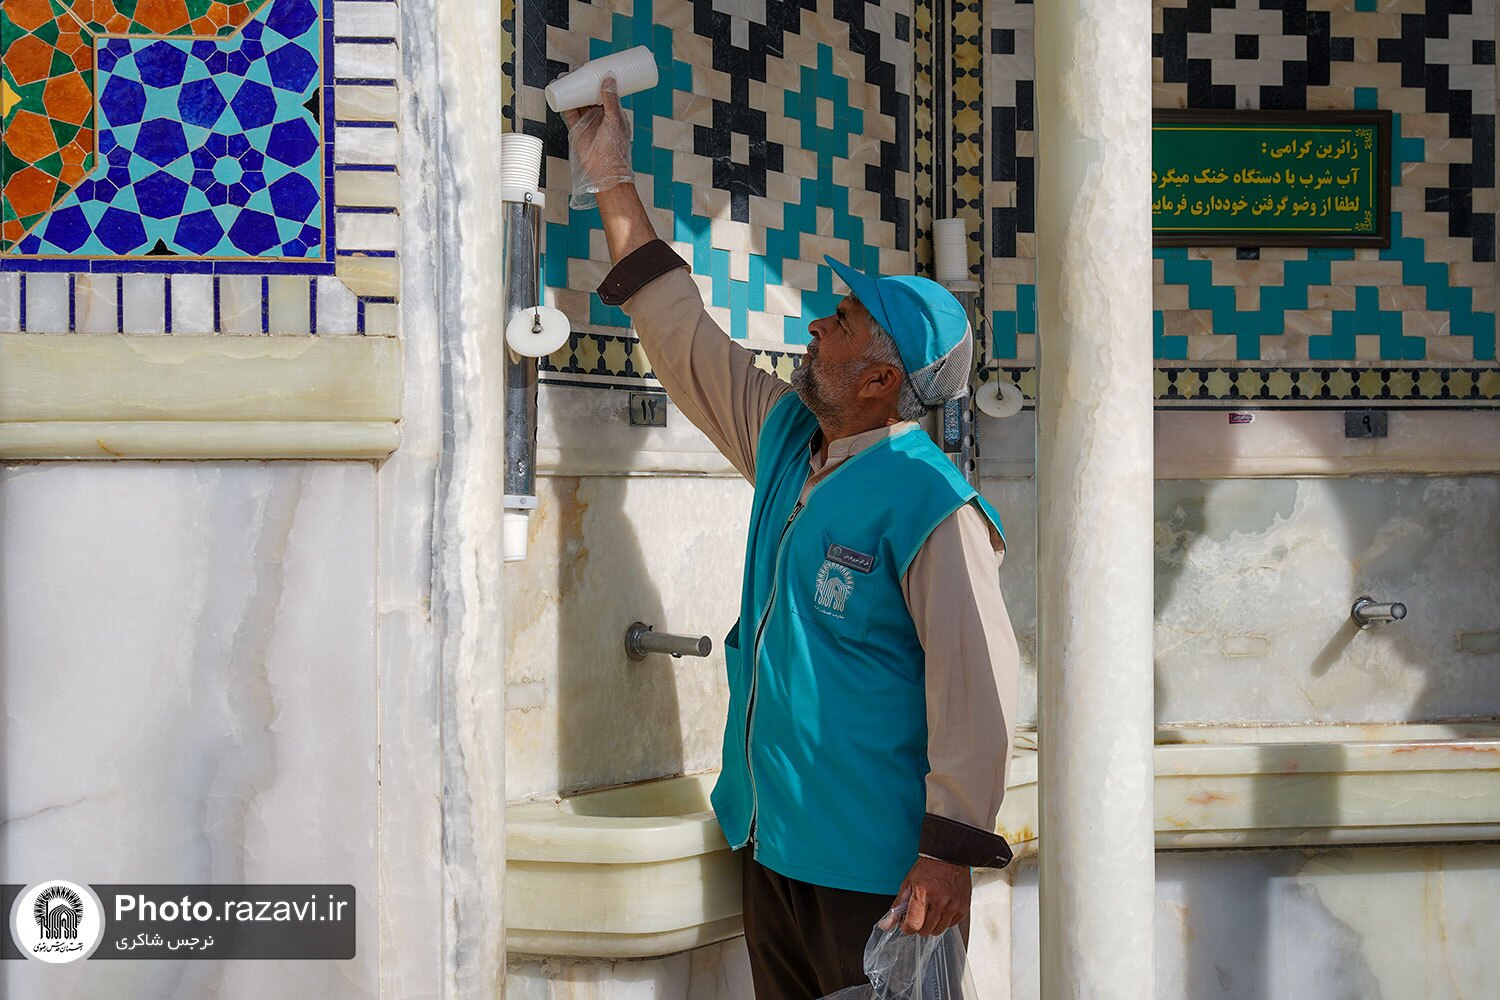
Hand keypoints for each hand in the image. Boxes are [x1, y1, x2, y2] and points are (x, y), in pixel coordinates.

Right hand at [560, 75, 634, 208]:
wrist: (605, 171)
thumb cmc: (615, 148)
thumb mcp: (615, 120)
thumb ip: (611, 100)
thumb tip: (608, 78)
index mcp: (613, 113)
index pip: (606, 92)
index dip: (600, 81)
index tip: (595, 68)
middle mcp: (601, 116)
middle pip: (590, 95)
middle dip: (584, 83)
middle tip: (577, 70)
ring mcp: (588, 122)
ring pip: (579, 102)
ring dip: (573, 91)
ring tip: (566, 78)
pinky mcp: (577, 130)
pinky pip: (569, 113)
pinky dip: (564, 104)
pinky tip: (560, 93)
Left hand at [883, 856, 969, 936]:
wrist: (948, 857)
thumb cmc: (928, 868)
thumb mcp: (908, 883)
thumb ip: (898, 906)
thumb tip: (888, 924)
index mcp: (923, 894)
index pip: (913, 925)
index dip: (907, 927)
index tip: (906, 923)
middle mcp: (940, 901)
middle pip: (926, 930)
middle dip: (919, 925)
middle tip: (919, 913)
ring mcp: (953, 905)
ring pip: (939, 930)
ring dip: (932, 924)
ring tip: (931, 909)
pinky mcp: (962, 908)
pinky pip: (951, 925)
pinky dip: (945, 920)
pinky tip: (942, 908)